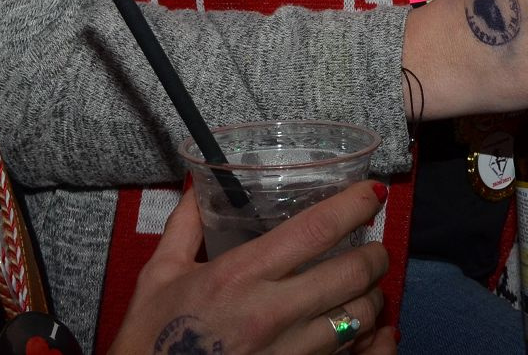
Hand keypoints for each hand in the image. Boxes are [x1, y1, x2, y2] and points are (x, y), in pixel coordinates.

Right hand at [112, 181, 395, 354]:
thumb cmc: (151, 337)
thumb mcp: (158, 276)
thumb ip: (184, 227)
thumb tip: (196, 188)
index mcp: (240, 275)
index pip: (315, 230)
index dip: (354, 205)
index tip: (373, 192)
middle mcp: (271, 312)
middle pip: (352, 274)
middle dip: (376, 255)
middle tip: (375, 247)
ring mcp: (288, 352)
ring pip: (359, 319)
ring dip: (372, 298)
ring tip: (366, 288)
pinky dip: (365, 340)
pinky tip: (363, 330)